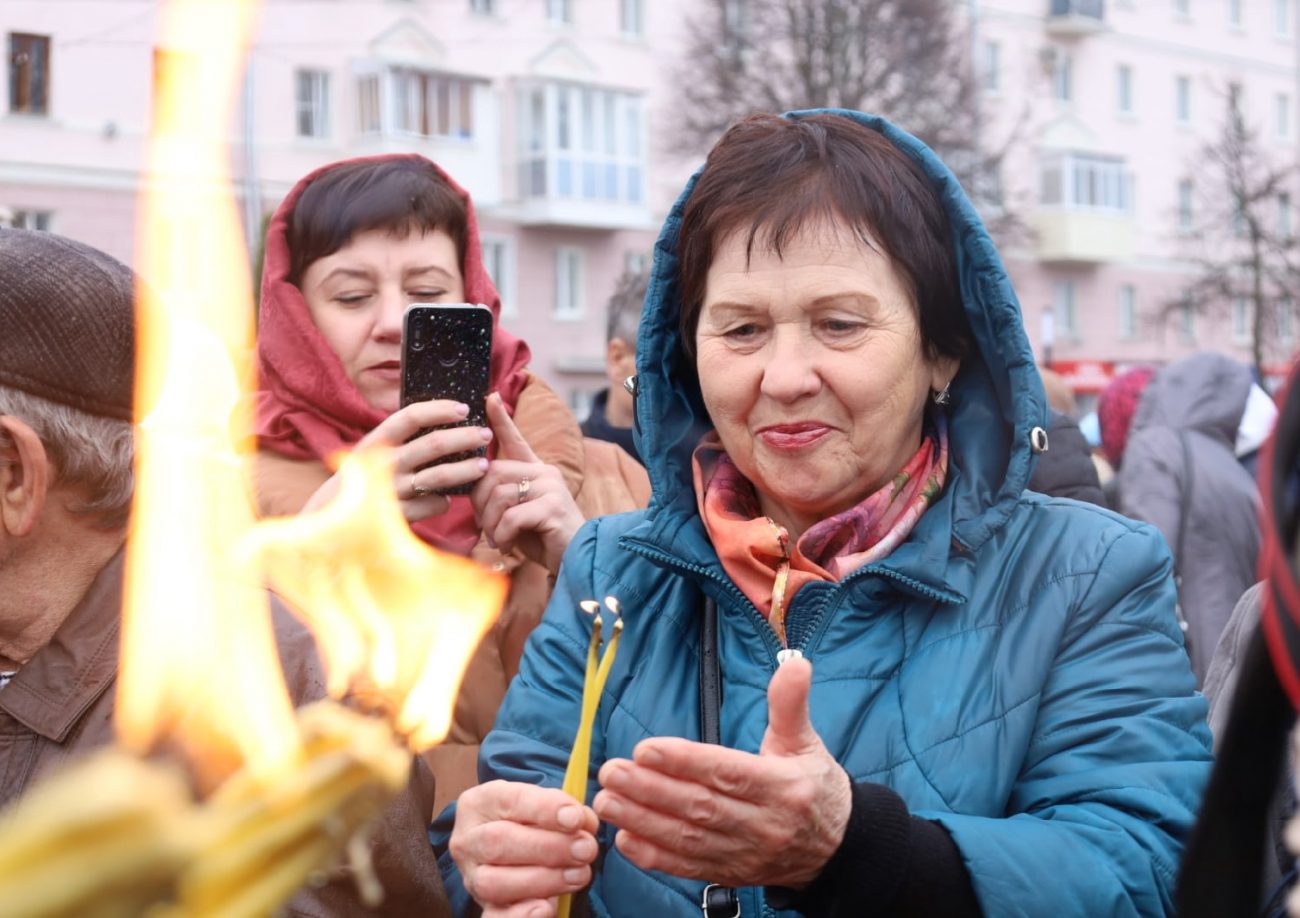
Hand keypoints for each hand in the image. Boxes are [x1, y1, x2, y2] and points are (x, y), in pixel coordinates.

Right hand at [302, 399, 491, 522]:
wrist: (333, 516)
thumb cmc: (363, 477)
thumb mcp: (374, 452)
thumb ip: (402, 439)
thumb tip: (444, 419)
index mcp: (377, 440)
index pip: (411, 417)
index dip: (440, 410)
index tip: (463, 409)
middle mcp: (384, 463)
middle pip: (433, 444)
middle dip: (465, 437)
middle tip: (484, 434)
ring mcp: (391, 490)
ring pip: (439, 476)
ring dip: (465, 470)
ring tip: (483, 465)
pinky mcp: (398, 515)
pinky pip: (433, 505)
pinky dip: (444, 502)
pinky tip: (449, 499)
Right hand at [449, 780, 599, 917]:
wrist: (512, 845)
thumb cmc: (531, 820)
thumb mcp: (543, 804)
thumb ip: (564, 811)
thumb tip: (584, 824)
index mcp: (481, 802)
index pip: (510, 801)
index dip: (545, 809)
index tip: (575, 818)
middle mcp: (468, 839)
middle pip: (499, 841)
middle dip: (549, 847)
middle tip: (586, 849)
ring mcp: (471, 876)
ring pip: (494, 882)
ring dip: (544, 880)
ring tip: (579, 875)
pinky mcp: (482, 906)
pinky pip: (493, 917)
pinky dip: (521, 915)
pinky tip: (547, 908)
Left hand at [472, 393, 585, 573]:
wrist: (575, 560)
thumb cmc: (542, 538)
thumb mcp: (518, 512)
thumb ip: (501, 495)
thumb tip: (472, 489)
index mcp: (536, 470)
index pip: (515, 439)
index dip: (501, 419)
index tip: (489, 397)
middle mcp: (545, 472)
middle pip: (494, 473)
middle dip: (480, 504)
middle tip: (485, 527)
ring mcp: (551, 488)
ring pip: (501, 495)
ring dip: (491, 523)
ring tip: (497, 540)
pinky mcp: (553, 508)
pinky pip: (512, 516)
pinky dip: (502, 535)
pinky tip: (507, 546)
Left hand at [592, 656, 850, 888]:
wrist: (837, 848)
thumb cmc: (814, 784)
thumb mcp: (806, 741)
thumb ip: (791, 703)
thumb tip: (795, 663)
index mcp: (782, 787)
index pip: (727, 773)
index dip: (685, 762)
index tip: (646, 748)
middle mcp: (764, 824)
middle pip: (700, 807)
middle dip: (651, 790)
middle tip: (612, 772)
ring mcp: (746, 854)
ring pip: (688, 838)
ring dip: (643, 821)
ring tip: (607, 801)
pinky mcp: (731, 873)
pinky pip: (688, 867)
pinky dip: (655, 856)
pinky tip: (624, 840)